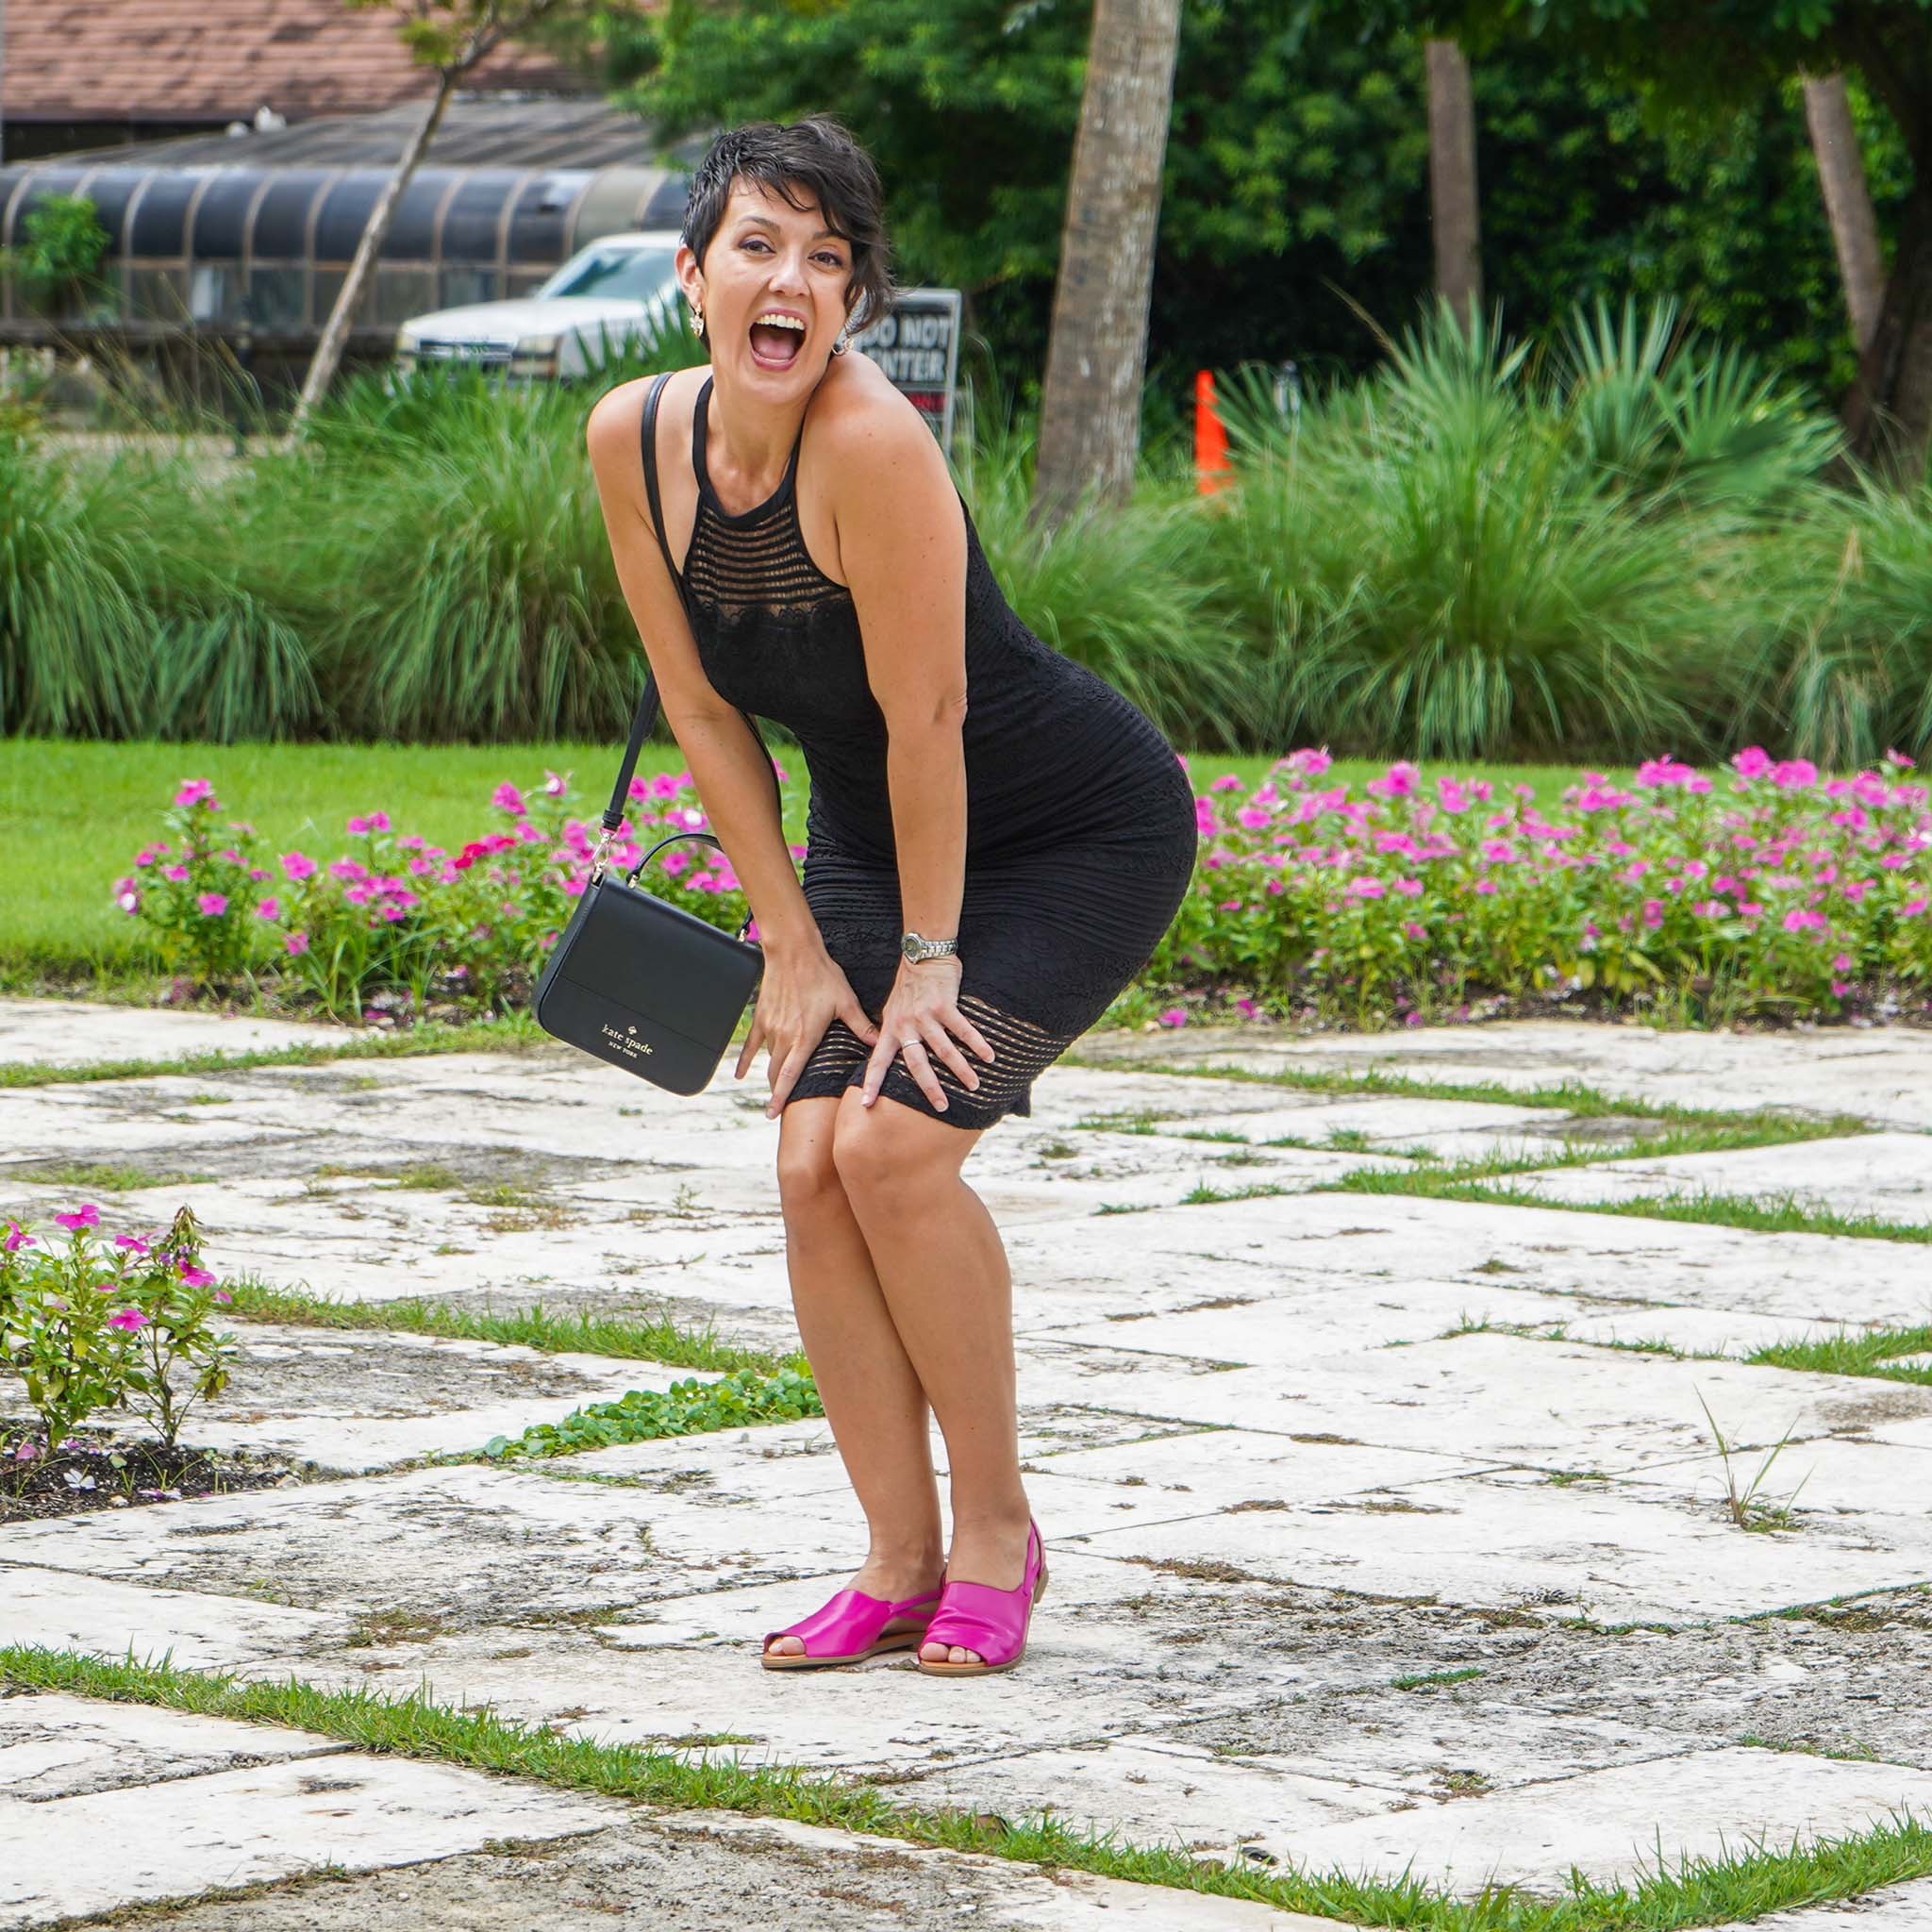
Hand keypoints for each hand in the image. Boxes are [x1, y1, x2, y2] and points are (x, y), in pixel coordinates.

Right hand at [738, 946, 880, 1119]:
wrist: (793, 952)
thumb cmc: (822, 975)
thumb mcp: (846, 1002)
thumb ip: (861, 1026)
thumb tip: (879, 1044)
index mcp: (805, 1037)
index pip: (790, 1076)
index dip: (781, 1097)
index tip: (773, 1114)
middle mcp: (784, 1036)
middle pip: (776, 1073)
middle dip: (777, 1093)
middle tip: (779, 1110)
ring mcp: (770, 1027)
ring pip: (769, 1059)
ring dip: (772, 1075)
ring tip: (776, 1090)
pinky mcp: (761, 1017)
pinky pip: (751, 1044)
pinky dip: (746, 1061)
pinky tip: (740, 1074)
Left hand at [860, 955, 996, 1112]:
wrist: (922, 954)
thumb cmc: (908, 985)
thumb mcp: (891, 1009)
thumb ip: (891, 1032)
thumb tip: (882, 1051)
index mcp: (891, 1029)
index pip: (878, 1061)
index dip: (871, 1083)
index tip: (865, 1104)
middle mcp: (906, 1025)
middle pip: (917, 1064)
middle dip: (930, 1088)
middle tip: (942, 1106)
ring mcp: (925, 1016)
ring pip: (944, 1050)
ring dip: (961, 1070)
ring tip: (975, 1086)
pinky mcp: (944, 1005)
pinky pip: (963, 1029)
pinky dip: (977, 1044)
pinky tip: (989, 1057)